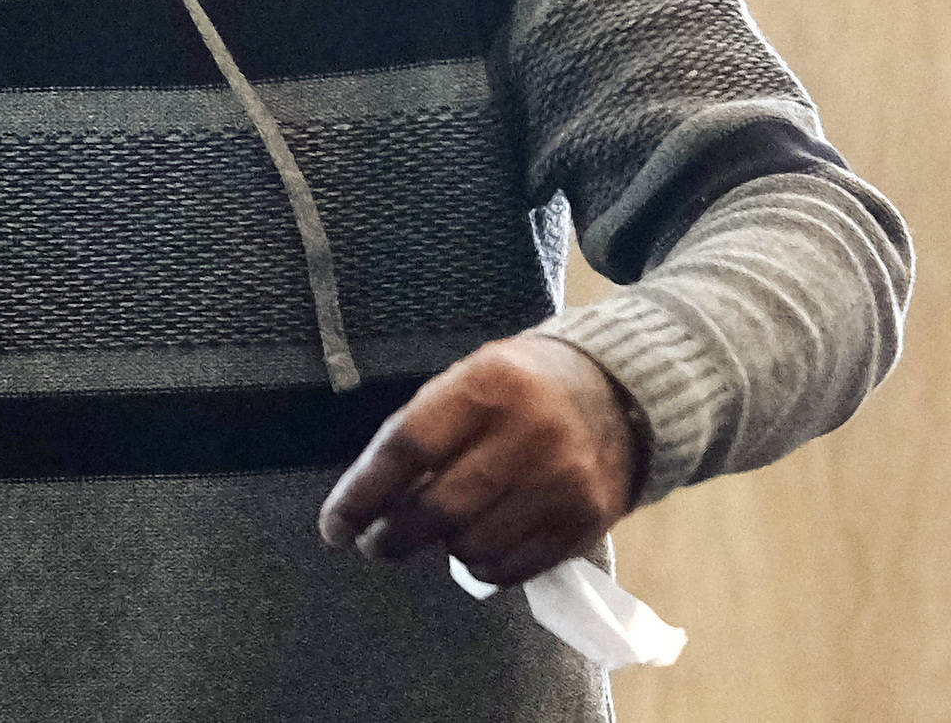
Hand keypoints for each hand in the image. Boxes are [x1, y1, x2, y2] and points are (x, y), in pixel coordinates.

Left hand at [317, 334, 643, 586]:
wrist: (616, 393)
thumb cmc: (517, 389)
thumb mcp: (467, 381)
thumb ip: (423, 432)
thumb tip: (371, 500)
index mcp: (486, 383)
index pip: (407, 448)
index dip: (363, 494)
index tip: (334, 526)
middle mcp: (529, 432)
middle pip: (439, 506)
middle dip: (392, 535)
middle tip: (372, 545)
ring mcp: (562, 480)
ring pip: (474, 543)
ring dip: (440, 548)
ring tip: (432, 535)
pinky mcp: (586, 521)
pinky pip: (514, 567)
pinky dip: (481, 566)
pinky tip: (472, 550)